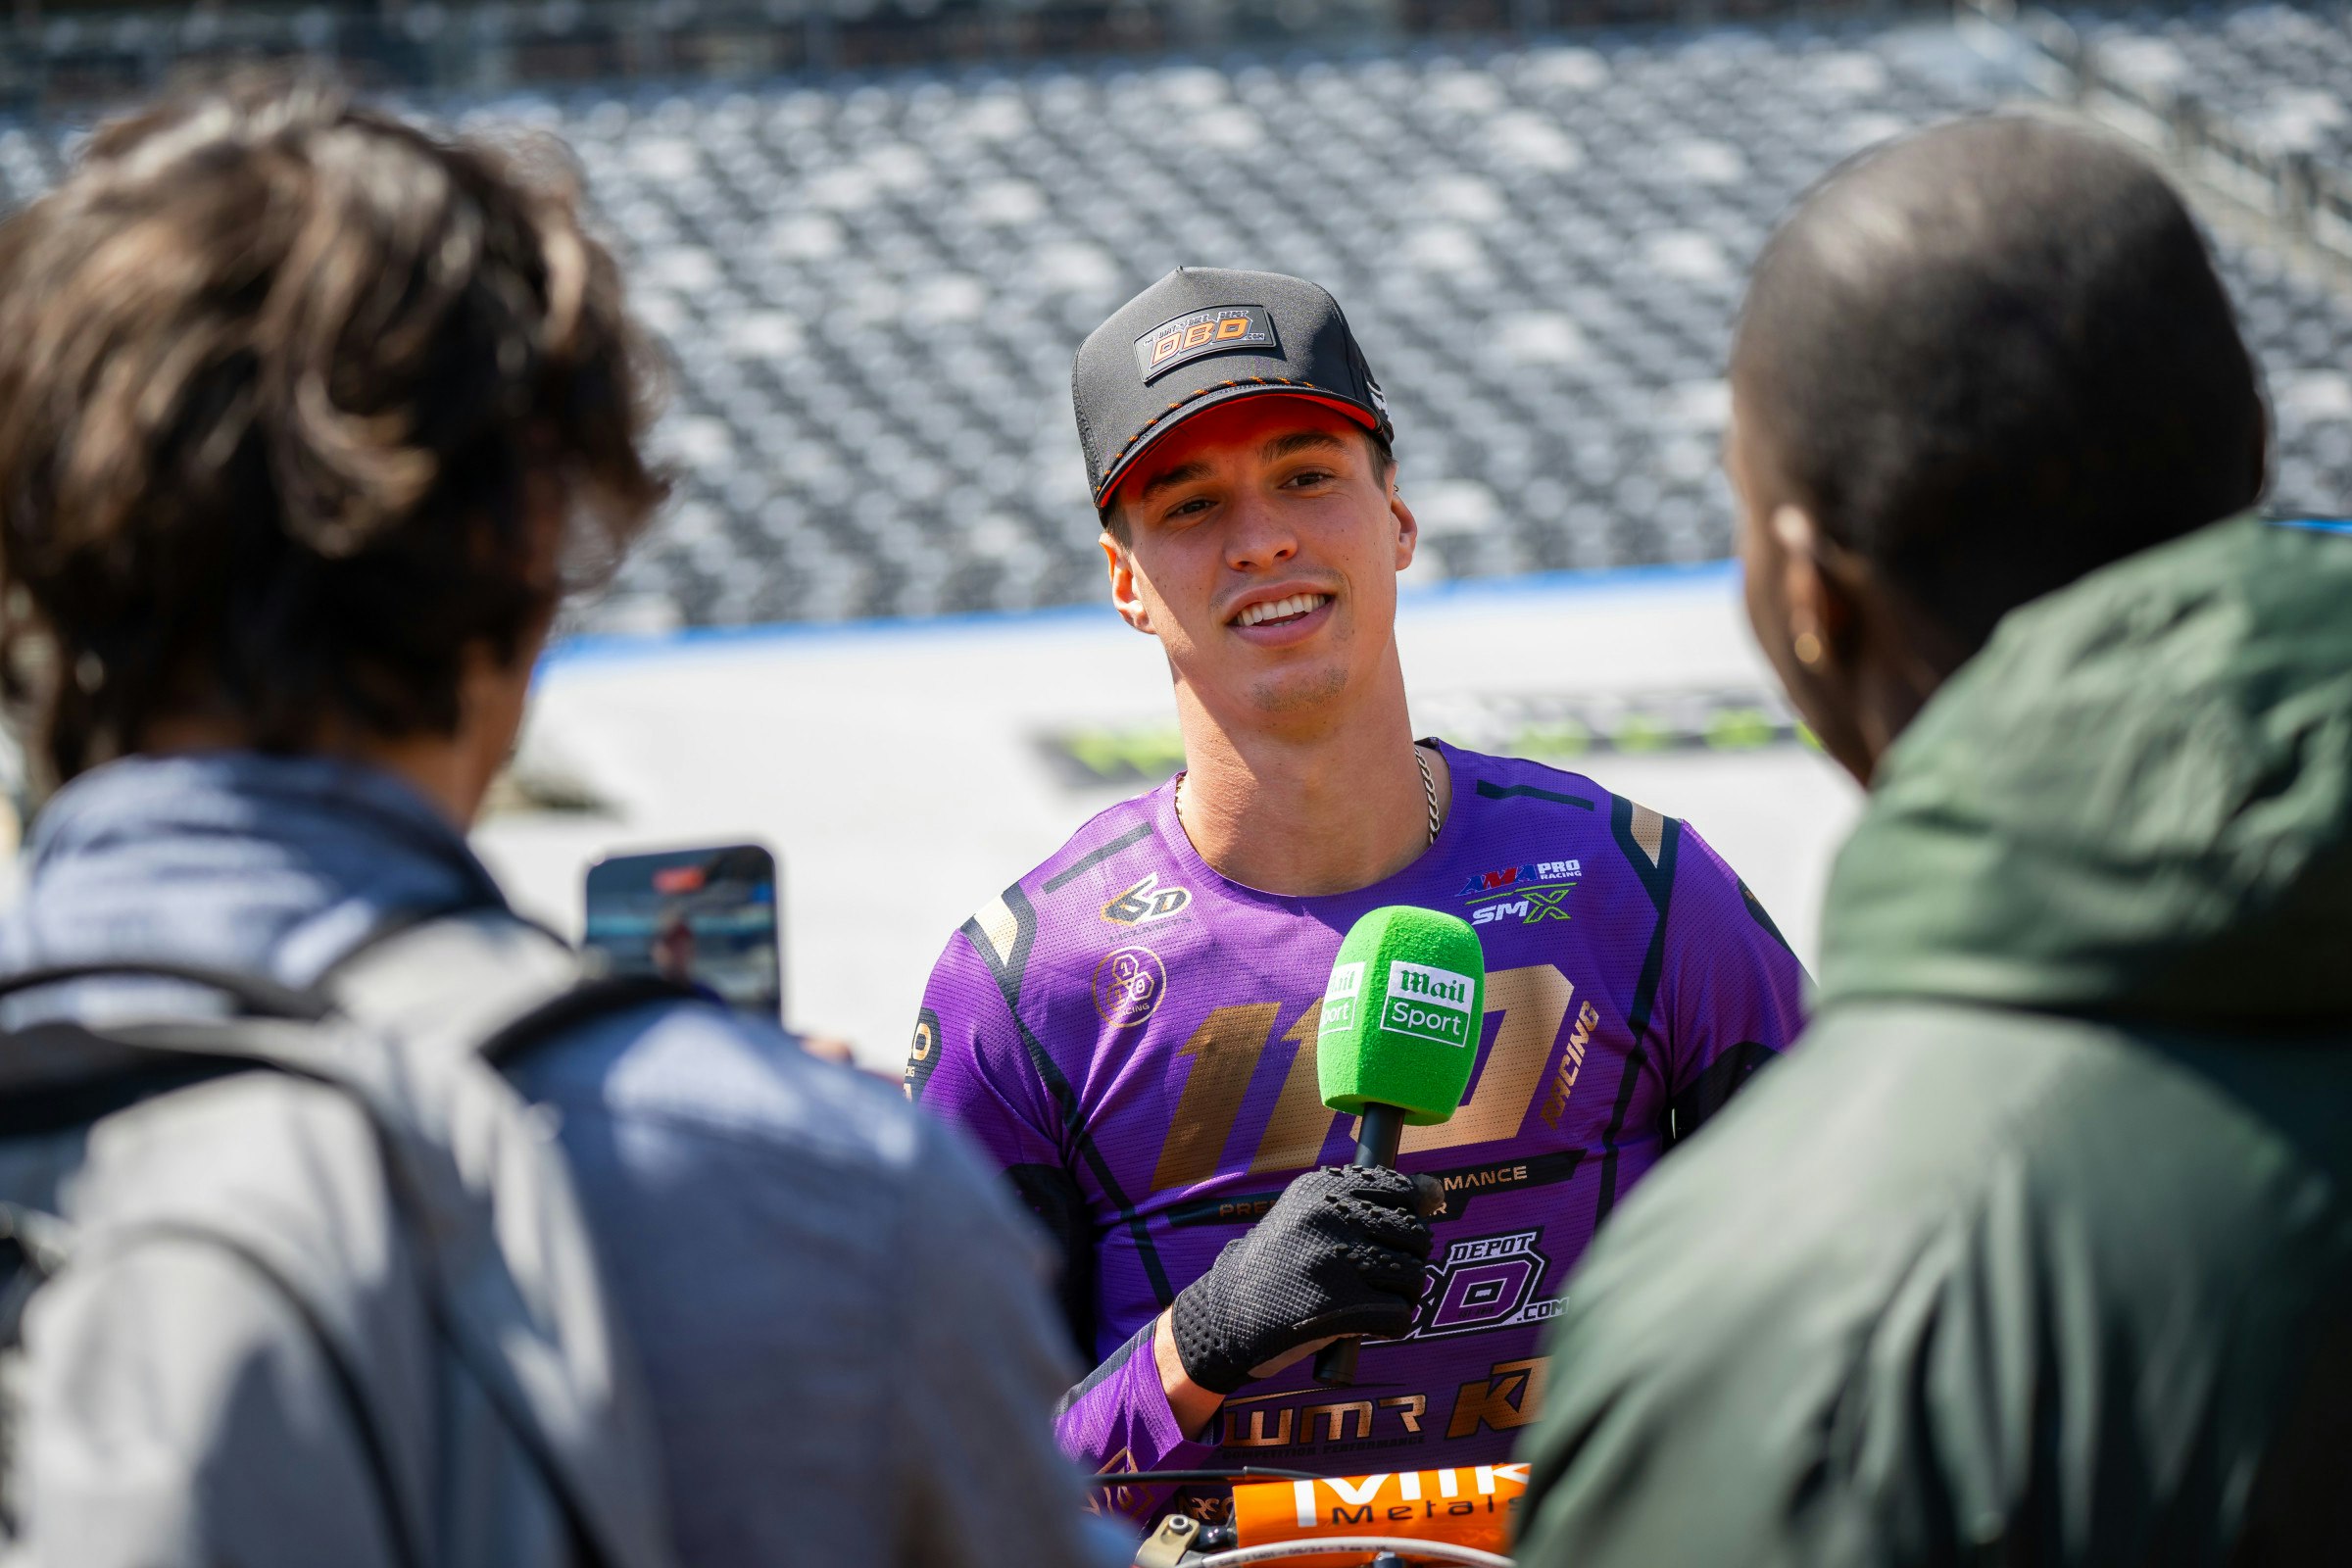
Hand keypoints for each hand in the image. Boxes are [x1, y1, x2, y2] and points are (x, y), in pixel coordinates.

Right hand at [1167, 1164, 1440, 1395]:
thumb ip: (1368, 1201)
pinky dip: (1390, 1325)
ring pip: (1414, 1276)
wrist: (1226, 1314)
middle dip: (1407, 1260)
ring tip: (1371, 1299)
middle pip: (1416, 1235)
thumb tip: (1438, 1194)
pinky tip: (1365, 1323)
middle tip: (1376, 1275)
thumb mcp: (1308, 1214)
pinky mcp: (1340, 1307)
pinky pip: (1400, 1315)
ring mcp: (1337, 1261)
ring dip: (1401, 1295)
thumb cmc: (1278, 1264)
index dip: (1410, 1215)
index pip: (1401, 1190)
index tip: (1396, 1233)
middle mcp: (1332, 1217)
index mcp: (1324, 1187)